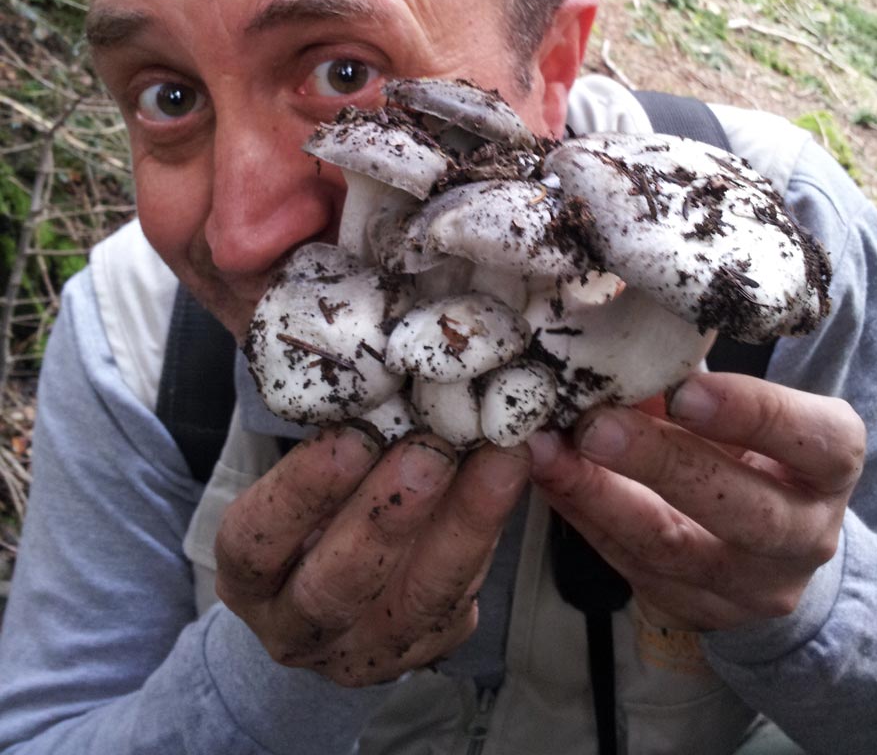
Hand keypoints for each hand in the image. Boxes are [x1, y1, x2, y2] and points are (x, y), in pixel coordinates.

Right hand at [215, 427, 529, 684]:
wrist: (327, 587)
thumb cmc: (311, 503)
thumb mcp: (297, 466)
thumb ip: (321, 421)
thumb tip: (366, 341)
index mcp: (248, 574)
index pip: (256, 541)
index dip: (302, 492)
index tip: (352, 433)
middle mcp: (295, 624)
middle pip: (335, 585)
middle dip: (389, 515)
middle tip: (433, 450)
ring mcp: (362, 652)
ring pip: (413, 603)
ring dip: (462, 526)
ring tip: (498, 461)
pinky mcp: (423, 647)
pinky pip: (460, 603)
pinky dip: (488, 539)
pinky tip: (510, 483)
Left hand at [527, 372, 865, 631]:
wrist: (764, 540)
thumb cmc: (742, 441)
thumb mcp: (739, 401)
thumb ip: (689, 360)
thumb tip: (619, 291)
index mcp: (829, 461)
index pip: (811, 439)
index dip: (750, 414)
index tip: (684, 388)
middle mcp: (805, 532)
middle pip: (741, 507)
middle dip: (660, 463)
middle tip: (595, 424)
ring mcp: (751, 583)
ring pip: (672, 546)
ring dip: (599, 495)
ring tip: (547, 450)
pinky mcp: (694, 608)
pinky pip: (627, 562)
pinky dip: (580, 513)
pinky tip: (546, 475)